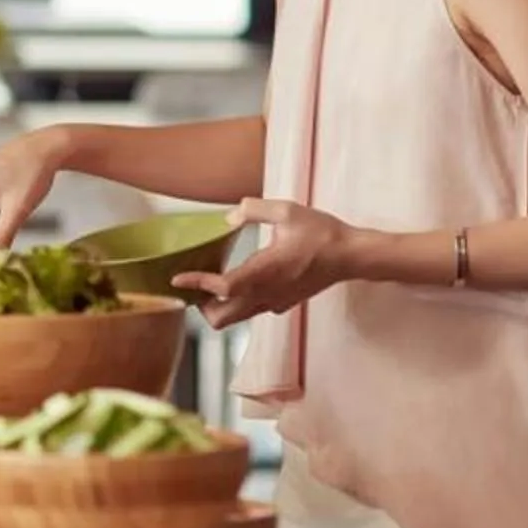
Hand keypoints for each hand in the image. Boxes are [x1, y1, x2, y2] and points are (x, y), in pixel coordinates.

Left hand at [171, 198, 358, 327]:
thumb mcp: (287, 211)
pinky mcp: (283, 303)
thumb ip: (253, 209)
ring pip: (236, 317)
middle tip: (191, 284)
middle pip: (222, 317)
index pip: (222, 287)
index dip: (197, 284)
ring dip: (218, 306)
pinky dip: (237, 302)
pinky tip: (237, 280)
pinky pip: (252, 310)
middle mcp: (267, 293)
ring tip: (207, 283)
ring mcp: (275, 302)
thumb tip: (229, 218)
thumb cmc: (322, 233)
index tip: (176, 278)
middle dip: (201, 305)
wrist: (351, 256)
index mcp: (265, 271)